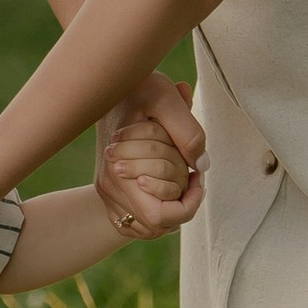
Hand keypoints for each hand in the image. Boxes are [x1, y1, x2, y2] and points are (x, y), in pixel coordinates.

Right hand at [94, 72, 202, 238]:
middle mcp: (109, 184)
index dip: (187, 204)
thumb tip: (201, 167)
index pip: (160, 216)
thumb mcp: (165, 99)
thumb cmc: (139, 87)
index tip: (198, 177)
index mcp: (120, 169)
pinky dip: (155, 207)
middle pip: (154, 224)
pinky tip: (167, 184)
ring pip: (145, 224)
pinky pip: (135, 217)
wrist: (108, 83)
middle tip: (192, 177)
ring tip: (180, 180)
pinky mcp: (108, 187)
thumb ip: (187, 131)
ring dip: (169, 207)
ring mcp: (106, 188)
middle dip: (180, 203)